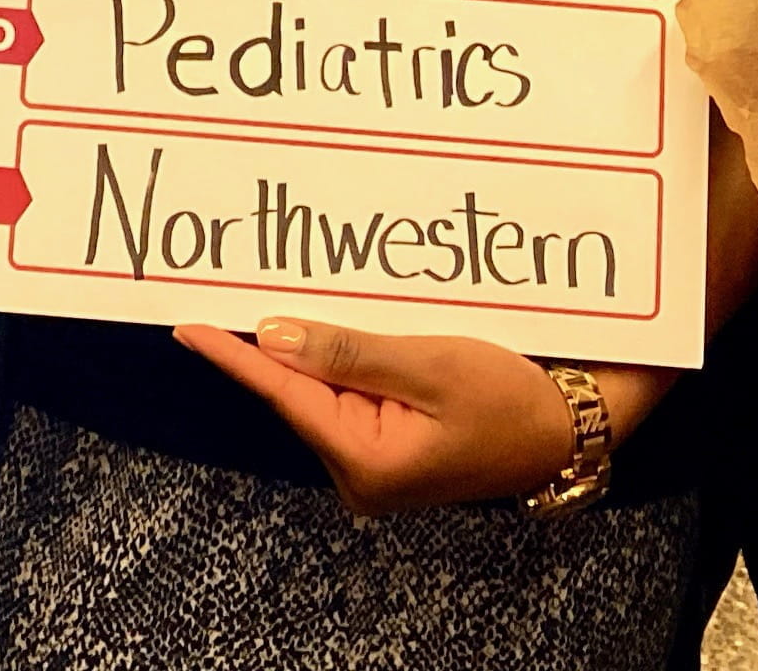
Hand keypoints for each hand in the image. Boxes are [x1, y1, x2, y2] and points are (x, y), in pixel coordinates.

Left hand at [176, 318, 583, 513]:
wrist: (572, 427)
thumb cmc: (514, 397)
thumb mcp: (432, 365)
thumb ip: (350, 351)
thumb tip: (272, 336)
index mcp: (366, 460)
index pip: (283, 393)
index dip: (233, 353)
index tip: (185, 324)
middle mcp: (361, 474)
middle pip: (301, 391)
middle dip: (276, 340)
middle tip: (237, 284)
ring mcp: (376, 464)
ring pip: (325, 389)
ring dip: (314, 346)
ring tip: (288, 296)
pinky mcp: (391, 447)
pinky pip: (351, 394)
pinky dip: (343, 359)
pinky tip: (336, 327)